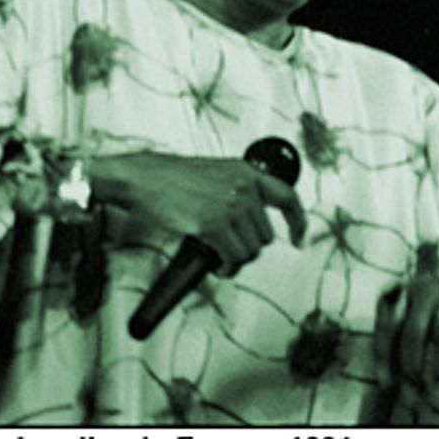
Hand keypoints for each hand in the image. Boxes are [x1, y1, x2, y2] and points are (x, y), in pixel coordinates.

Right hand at [91, 152, 304, 271]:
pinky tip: (217, 265)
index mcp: (244, 171)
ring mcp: (229, 204)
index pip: (286, 196)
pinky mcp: (213, 223)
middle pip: (266, 234)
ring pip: (252, 250)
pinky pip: (234, 257)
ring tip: (220, 257)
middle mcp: (242, 186)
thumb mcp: (212, 173)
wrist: (140, 178)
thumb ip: (234, 190)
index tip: (298, 236)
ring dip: (237, 259)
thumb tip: (247, 221)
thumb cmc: (166, 177)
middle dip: (249, 247)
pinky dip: (227, 267)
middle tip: (229, 250)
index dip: (297, 220)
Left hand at [372, 270, 438, 407]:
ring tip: (438, 392)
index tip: (387, 383)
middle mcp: (426, 292)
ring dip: (438, 368)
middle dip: (412, 367)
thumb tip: (387, 378)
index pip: (388, 326)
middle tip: (415, 393)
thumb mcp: (418, 310)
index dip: (385, 356)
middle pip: (412, 334)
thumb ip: (402, 335)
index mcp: (406, 293)